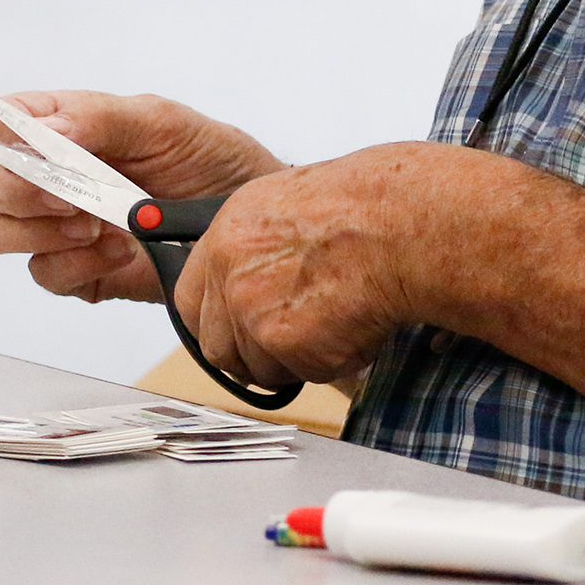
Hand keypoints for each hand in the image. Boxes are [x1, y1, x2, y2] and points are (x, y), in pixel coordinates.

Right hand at [0, 89, 282, 304]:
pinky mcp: (76, 272)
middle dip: (12, 193)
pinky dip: (78, 265)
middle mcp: (49, 175)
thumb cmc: (210, 161)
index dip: (3, 140)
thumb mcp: (164, 123)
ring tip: (97, 225)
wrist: (252, 227)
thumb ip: (99, 118)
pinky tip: (119, 251)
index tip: (45, 157)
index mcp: (61, 126)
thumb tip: (46, 133)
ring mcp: (56, 226)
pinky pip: (44, 275)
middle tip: (66, 200)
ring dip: (39, 232)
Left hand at [170, 143, 477, 389]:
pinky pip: (300, 374)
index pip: (188, 303)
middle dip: (252, 353)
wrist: (396, 226)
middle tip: (291, 339)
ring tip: (332, 319)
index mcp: (224, 238)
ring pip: (260, 367)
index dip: (215, 322)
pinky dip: (326, 363)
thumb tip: (237, 280)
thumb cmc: (358, 212)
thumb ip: (249, 250)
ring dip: (294, 358)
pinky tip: (349, 327)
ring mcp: (252, 313)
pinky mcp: (284, 345)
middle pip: (218, 348)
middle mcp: (228, 276)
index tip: (235, 330)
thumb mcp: (282, 209)